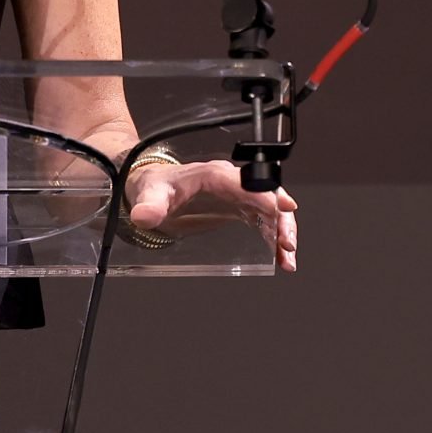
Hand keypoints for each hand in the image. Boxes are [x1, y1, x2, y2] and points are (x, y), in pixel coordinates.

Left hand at [126, 158, 298, 271]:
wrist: (154, 188)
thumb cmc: (156, 186)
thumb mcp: (150, 195)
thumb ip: (149, 206)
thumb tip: (144, 216)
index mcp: (214, 175)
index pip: (245, 183)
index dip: (265, 194)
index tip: (282, 207)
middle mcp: (232, 183)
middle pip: (266, 196)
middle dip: (281, 219)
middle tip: (287, 244)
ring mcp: (240, 196)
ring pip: (271, 211)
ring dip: (283, 232)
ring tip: (287, 258)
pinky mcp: (241, 209)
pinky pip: (265, 221)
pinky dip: (275, 237)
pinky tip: (280, 257)